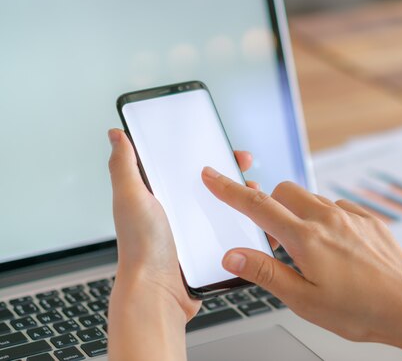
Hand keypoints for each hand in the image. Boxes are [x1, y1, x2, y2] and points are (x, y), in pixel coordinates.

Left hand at [107, 129, 256, 320]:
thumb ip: (124, 166)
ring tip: (258, 196)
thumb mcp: (130, 198)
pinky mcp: (210, 249)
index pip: (188, 166)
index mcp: (160, 196)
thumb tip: (116, 136)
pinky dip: (247, 225)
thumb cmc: (141, 248)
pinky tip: (258, 221)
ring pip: (227, 208)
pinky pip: (233, 233)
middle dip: (233, 174)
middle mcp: (179, 212)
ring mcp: (196, 231)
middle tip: (246, 170)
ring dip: (245, 200)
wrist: (158, 293)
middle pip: (214, 184)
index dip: (208, 153)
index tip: (226, 147)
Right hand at [201, 167, 401, 343]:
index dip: (229, 189)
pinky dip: (326, 218)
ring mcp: (350, 216)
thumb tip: (234, 255)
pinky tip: (336, 246)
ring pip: (311, 198)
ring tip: (309, 250)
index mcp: (306, 239)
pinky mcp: (369, 218)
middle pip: (284, 192)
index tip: (212, 175)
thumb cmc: (360, 310)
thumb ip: (266, 272)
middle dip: (270, 205)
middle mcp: (328, 219)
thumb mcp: (304, 300)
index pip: (257, 206)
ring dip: (299, 213)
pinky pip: (337, 206)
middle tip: (275, 238)